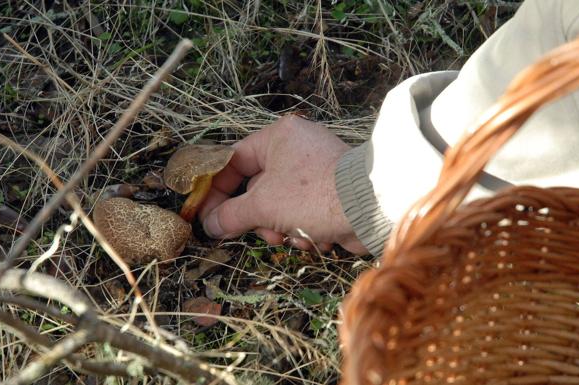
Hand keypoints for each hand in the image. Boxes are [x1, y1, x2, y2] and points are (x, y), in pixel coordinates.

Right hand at [198, 115, 367, 254]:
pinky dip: (303, 229)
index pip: (235, 161)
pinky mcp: (331, 193)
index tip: (208, 215)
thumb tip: (209, 224)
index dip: (218, 190)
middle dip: (258, 217)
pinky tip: (313, 239)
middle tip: (258, 233)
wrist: (371, 208)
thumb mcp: (264, 205)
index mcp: (279, 137)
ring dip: (280, 228)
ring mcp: (316, 171)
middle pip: (257, 187)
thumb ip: (231, 214)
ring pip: (279, 205)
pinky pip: (303, 212)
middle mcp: (297, 149)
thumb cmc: (313, 196)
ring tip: (291, 238)